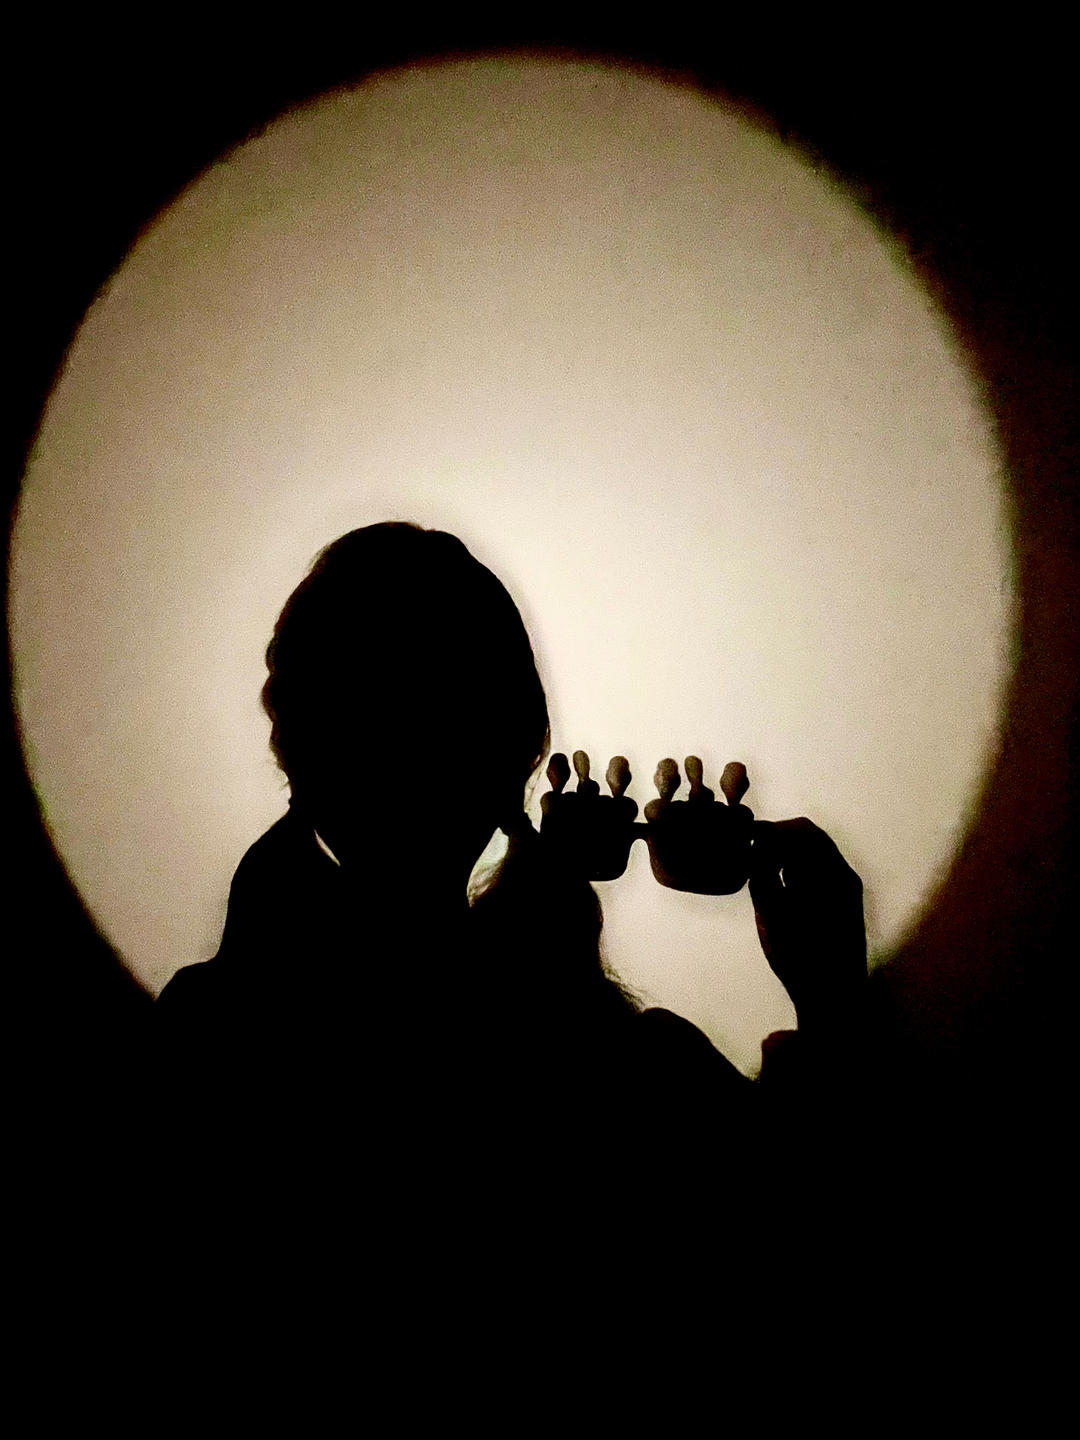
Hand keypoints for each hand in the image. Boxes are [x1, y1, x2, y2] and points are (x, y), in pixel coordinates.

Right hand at [748, 819, 865, 1032]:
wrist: (833, 997)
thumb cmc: (799, 956)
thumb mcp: (771, 913)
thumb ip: (762, 875)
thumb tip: (755, 847)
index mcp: (830, 873)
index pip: (801, 831)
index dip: (771, 830)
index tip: (747, 839)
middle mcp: (844, 875)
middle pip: (811, 839)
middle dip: (780, 839)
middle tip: (752, 852)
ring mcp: (847, 890)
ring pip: (816, 855)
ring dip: (789, 853)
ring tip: (762, 868)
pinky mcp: (844, 904)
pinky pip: (820, 873)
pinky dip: (799, 869)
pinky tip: (781, 884)